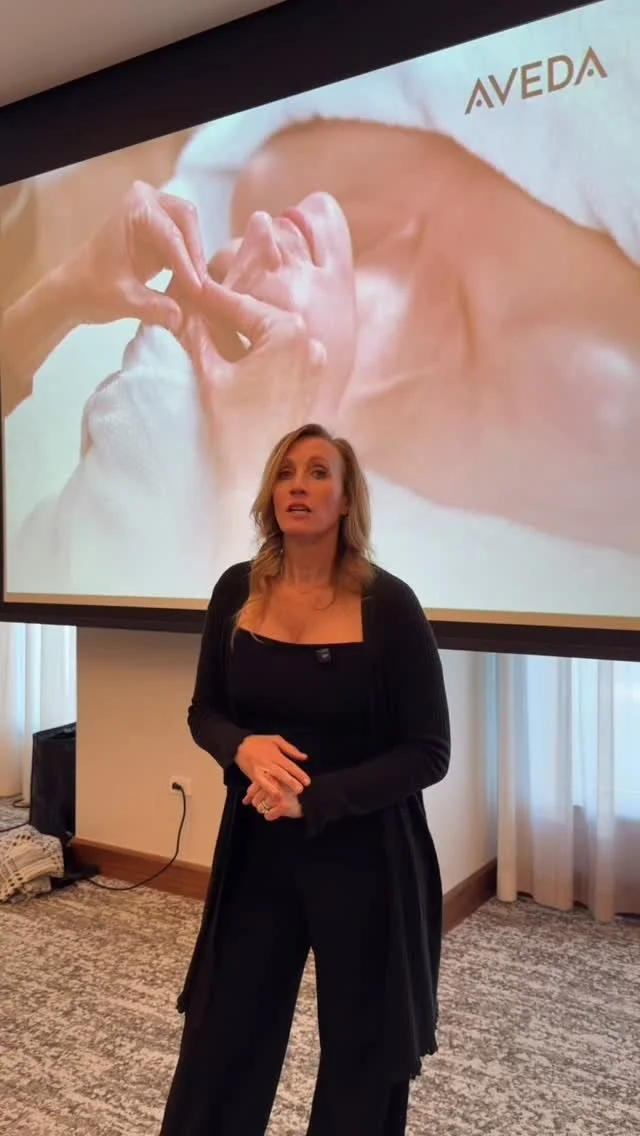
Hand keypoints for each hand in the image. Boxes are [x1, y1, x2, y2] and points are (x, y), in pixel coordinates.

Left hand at [65, 180, 207, 332]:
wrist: (75, 291)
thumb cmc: (91, 289)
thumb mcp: (122, 300)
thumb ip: (152, 307)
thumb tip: (181, 316)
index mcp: (135, 208)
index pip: (170, 235)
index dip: (187, 265)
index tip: (198, 292)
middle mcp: (148, 202)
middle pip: (188, 222)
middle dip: (195, 255)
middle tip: (201, 289)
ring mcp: (157, 215)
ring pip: (191, 233)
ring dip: (196, 261)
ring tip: (198, 293)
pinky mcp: (162, 234)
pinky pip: (187, 245)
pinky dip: (191, 266)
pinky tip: (191, 290)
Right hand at [181, 280, 326, 473]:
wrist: (267, 478)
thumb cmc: (239, 430)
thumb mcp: (211, 376)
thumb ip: (197, 335)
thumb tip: (182, 310)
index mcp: (288, 331)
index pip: (238, 304)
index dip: (207, 295)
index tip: (184, 284)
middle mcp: (310, 341)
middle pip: (256, 317)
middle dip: (224, 311)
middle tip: (192, 302)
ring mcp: (316, 362)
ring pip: (269, 336)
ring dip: (240, 331)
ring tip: (207, 325)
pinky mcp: (313, 381)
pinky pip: (281, 355)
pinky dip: (257, 351)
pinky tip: (231, 351)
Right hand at [234, 734, 309, 799]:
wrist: (239, 746)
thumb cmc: (260, 742)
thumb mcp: (276, 740)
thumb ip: (291, 749)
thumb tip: (304, 757)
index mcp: (275, 755)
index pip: (289, 765)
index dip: (298, 774)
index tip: (307, 782)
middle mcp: (268, 764)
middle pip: (280, 774)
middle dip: (290, 782)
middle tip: (300, 790)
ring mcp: (259, 771)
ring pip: (268, 781)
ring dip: (275, 790)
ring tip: (282, 797)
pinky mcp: (253, 777)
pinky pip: (260, 785)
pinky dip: (266, 791)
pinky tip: (272, 797)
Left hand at [243, 782, 302, 820]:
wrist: (312, 794)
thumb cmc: (294, 786)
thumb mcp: (280, 780)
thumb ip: (265, 783)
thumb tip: (248, 794)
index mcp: (271, 777)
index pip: (253, 788)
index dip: (249, 796)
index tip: (247, 800)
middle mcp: (273, 786)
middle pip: (256, 800)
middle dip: (257, 803)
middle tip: (262, 804)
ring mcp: (278, 797)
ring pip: (261, 808)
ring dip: (263, 809)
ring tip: (270, 807)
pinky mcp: (283, 807)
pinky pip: (269, 815)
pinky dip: (270, 815)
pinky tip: (275, 813)